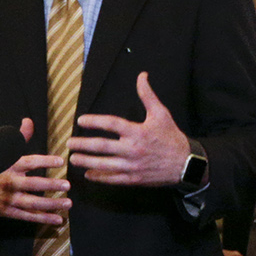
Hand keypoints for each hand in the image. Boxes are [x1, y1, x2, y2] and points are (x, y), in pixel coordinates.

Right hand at [0, 120, 68, 224]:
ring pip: (33, 203)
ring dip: (52, 204)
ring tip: (68, 203)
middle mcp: (11, 183)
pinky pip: (29, 217)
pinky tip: (58, 219)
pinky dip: (43, 219)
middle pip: (33, 185)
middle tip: (67, 185)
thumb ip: (19, 138)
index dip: (45, 161)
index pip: (29, 162)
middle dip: (51, 185)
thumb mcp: (4, 153)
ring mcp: (11, 200)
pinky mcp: (11, 212)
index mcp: (11, 167)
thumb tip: (28, 121)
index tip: (60, 161)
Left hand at [69, 73, 193, 185]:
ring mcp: (132, 166)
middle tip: (69, 142)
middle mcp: (132, 149)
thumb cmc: (171, 137)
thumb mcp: (161, 113)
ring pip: (103, 164)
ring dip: (86, 161)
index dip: (94, 121)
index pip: (111, 124)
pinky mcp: (134, 179)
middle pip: (102, 146)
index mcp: (137, 131)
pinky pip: (112, 179)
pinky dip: (99, 177)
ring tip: (73, 158)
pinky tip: (88, 174)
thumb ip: (147, 95)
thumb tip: (141, 75)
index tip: (80, 121)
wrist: (186, 163)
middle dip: (83, 144)